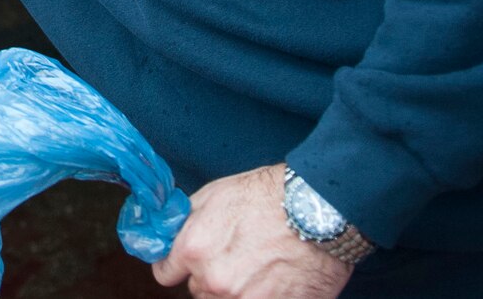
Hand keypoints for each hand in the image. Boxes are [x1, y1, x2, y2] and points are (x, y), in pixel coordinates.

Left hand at [153, 165, 350, 298]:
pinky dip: (262, 297)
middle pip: (199, 290)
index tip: (186, 264)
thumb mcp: (215, 194)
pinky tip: (274, 281)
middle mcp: (214, 280)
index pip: (166, 273)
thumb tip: (173, 236)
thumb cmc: (269, 196)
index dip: (178, 266)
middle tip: (236, 257)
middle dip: (211, 277)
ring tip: (259, 269)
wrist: (317, 210)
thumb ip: (187, 222)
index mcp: (194, 250)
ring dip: (236, 291)